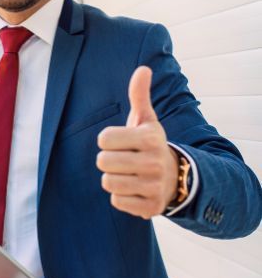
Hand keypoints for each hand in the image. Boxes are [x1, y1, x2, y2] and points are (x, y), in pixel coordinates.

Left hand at [96, 66, 178, 218]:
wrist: (175, 176)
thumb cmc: (149, 143)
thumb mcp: (146, 118)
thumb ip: (139, 94)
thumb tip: (143, 68)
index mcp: (150, 138)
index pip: (103, 139)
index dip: (107, 140)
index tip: (121, 140)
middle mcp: (154, 163)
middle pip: (103, 162)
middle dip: (108, 159)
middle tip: (123, 158)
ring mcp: (154, 187)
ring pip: (108, 183)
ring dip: (113, 178)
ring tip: (128, 173)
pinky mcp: (150, 208)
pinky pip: (117, 201)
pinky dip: (121, 196)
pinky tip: (134, 188)